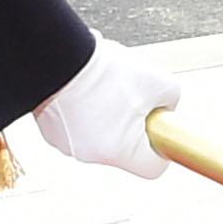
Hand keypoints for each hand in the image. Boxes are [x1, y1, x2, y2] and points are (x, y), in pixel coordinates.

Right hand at [29, 35, 181, 179]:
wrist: (61, 56)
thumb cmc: (107, 72)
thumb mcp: (160, 82)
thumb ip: (171, 102)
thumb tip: (165, 111)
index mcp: (116, 152)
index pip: (152, 167)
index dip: (162, 147)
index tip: (162, 130)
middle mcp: (89, 155)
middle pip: (125, 149)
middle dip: (134, 125)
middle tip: (133, 97)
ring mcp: (67, 144)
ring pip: (103, 135)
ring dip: (110, 115)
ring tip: (107, 87)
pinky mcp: (52, 130)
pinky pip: (81, 125)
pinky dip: (87, 109)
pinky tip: (88, 87)